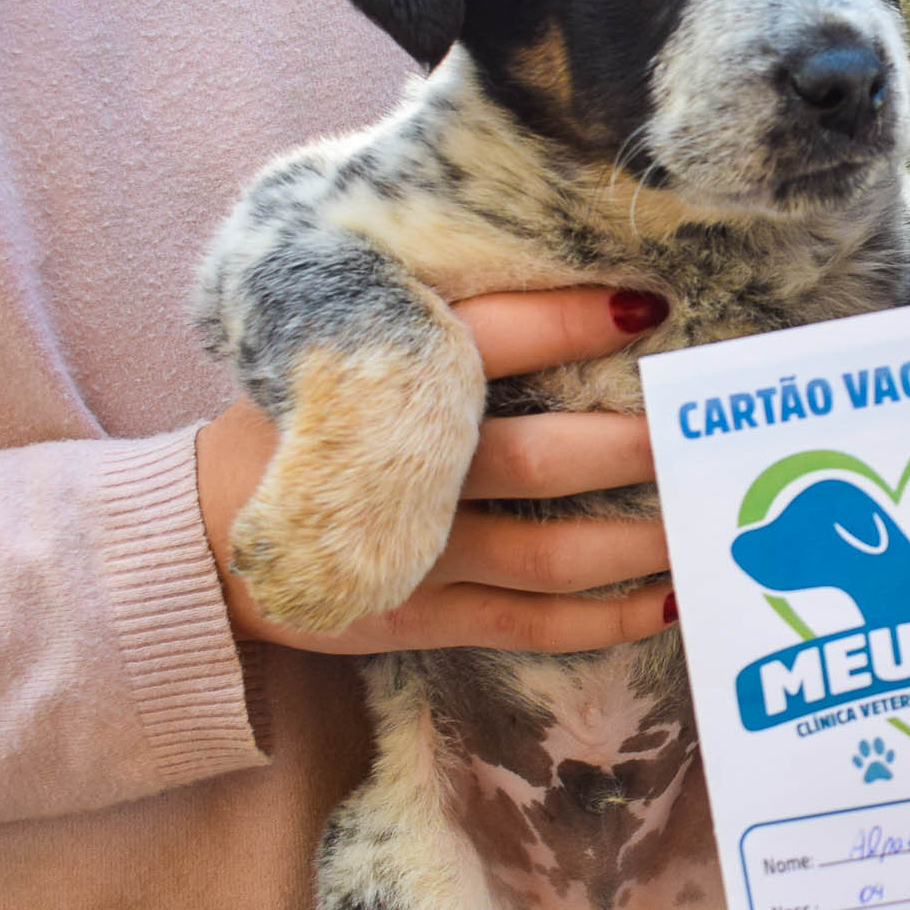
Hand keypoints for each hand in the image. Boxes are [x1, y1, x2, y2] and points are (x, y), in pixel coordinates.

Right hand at [197, 287, 674, 653]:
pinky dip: (607, 619)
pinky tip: (666, 599)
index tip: (650, 305)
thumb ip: (449, 319)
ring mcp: (413, 555)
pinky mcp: (420, 617)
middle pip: (538, 460)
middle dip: (631, 449)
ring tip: (705, 519)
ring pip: (550, 555)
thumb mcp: (347, 349)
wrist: (204, 530)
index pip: (486, 340)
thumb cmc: (311, 417)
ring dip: (638, 542)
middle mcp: (403, 472)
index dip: (568, 322)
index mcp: (381, 382)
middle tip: (700, 434)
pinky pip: (531, 625)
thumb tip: (590, 284)